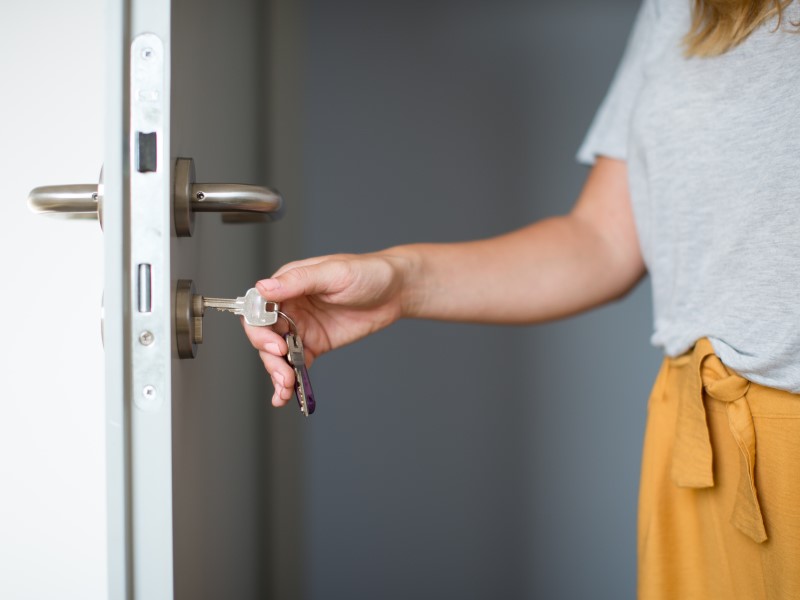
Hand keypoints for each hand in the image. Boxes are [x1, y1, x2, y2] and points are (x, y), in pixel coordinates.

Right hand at [243, 251, 411, 406]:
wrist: (395, 291)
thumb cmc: (366, 272)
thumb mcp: (333, 272)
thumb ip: (298, 281)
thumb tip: (264, 288)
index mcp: (288, 285)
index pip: (258, 307)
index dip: (259, 329)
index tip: (274, 345)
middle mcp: (290, 307)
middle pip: (264, 335)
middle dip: (269, 357)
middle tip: (283, 372)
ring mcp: (301, 327)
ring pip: (277, 354)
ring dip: (277, 372)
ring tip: (285, 389)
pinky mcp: (316, 344)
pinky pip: (297, 364)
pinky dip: (291, 380)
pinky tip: (287, 394)